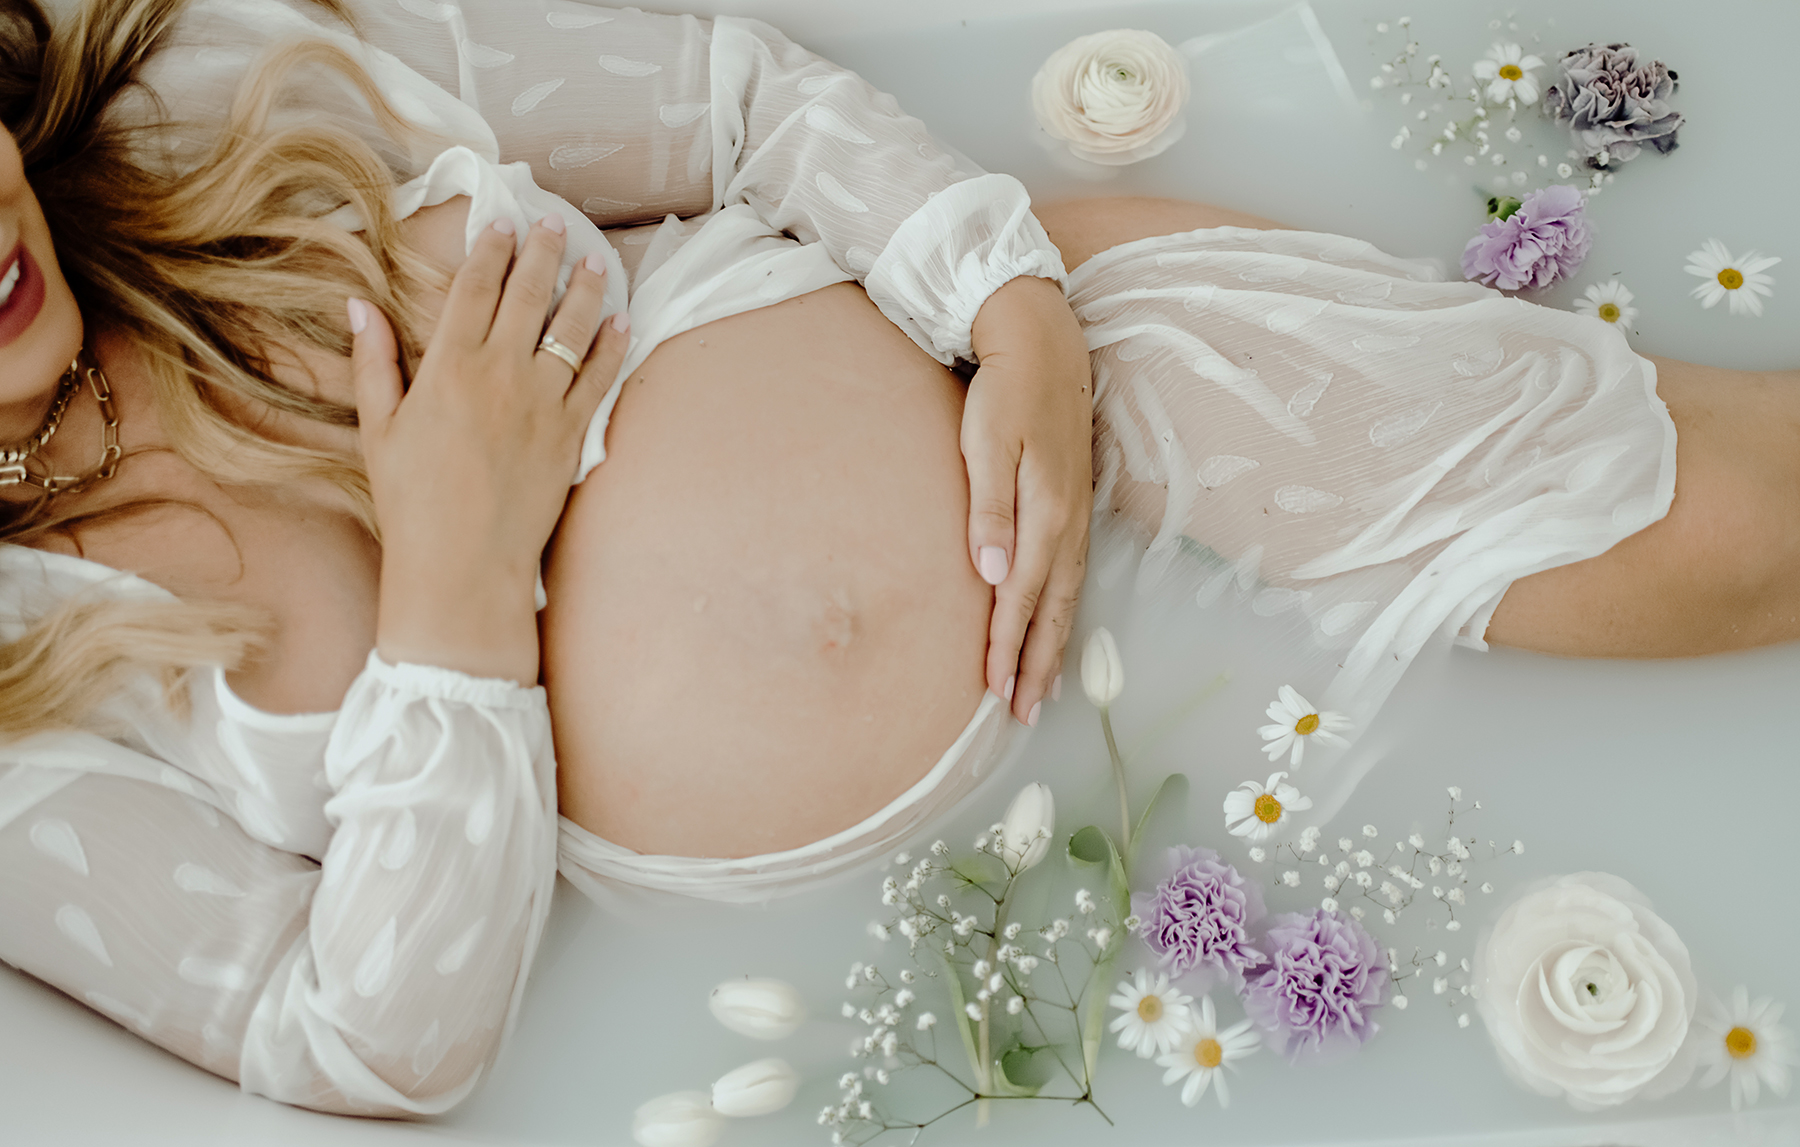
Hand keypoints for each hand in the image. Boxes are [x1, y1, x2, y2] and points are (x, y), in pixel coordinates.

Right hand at [348, 215, 628, 683]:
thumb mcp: (379, 429)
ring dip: (585, 288)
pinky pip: (601, 376)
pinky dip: (613, 344)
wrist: (462, 564)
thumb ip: (375, 362)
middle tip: (552, 223)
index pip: (475, 290)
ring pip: (572, 328)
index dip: (490, 251)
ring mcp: (543, 402)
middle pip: (527, 295)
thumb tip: (359, 305)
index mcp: (448, 367)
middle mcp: (500, 374)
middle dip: (542, 252)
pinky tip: (621, 320)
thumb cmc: (412, 502)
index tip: (501, 224)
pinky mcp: (573, 433)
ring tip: (594, 259)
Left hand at [964, 274, 1092, 724]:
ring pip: (1066, 595)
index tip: (995, 691)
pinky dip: (1063, 610)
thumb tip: (991, 574)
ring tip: (1041, 691)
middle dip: (1037, 663)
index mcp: (1044, 509)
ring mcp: (1076, 513)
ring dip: (1053, 645)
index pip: (1021, 595)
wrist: (1041, 342)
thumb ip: (989, 509)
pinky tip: (1053, 627)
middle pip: (1052, 607)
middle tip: (1024, 714)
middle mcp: (1066, 520)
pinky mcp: (1075, 503)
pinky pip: (1072, 574)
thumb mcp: (984, 442)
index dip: (1008, 646)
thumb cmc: (1004, 390)